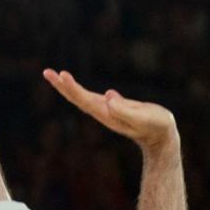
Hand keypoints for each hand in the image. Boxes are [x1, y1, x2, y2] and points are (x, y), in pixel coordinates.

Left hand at [43, 69, 177, 153]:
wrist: (162, 137)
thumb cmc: (156, 126)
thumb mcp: (142, 117)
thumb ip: (125, 109)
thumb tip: (109, 96)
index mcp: (108, 114)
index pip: (85, 99)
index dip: (73, 88)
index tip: (62, 75)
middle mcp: (104, 113)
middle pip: (78, 98)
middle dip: (62, 85)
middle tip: (46, 72)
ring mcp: (107, 111)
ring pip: (82, 97)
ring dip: (67, 87)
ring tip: (54, 75)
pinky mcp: (113, 108)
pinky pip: (91, 97)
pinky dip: (80, 90)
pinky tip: (73, 86)